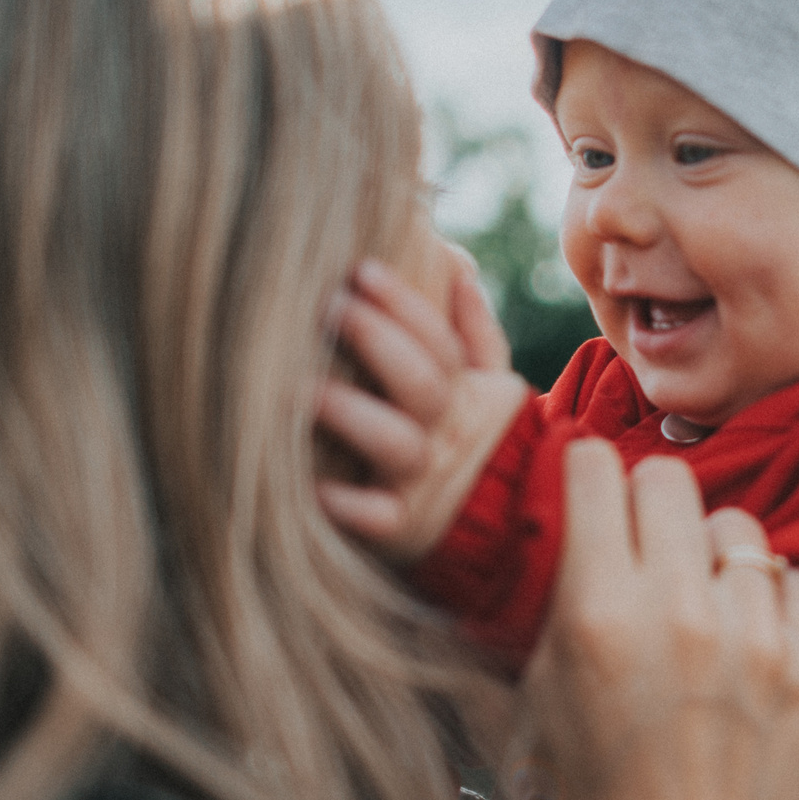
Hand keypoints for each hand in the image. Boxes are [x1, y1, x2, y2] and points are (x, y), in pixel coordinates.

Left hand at [317, 245, 528, 564]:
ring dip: (351, 413)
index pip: (439, 341)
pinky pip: (376, 518)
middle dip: (376, 340)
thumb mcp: (490, 388)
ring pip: (395, 443)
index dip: (403, 304)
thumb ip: (476, 332)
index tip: (361, 270)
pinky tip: (313, 486)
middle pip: (420, 382)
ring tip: (301, 386)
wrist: (498, 533)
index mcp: (464, 393)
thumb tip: (457, 266)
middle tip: (330, 307)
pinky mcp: (400, 528)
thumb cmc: (472, 444)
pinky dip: (348, 505)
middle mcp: (445, 433)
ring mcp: (422, 481)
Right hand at [518, 441, 798, 799]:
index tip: (592, 492)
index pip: (597, 469)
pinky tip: (747, 646)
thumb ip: (559, 614)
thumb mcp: (538, 711)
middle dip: (648, 504)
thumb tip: (575, 531)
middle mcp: (680, 611)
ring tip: (700, 608)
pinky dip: (771, 601)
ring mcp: (756, 637)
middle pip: (669, 479)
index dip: (588, 474)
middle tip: (643, 550)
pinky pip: (795, 580)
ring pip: (739, 527)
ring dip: (713, 555)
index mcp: (596, 615)